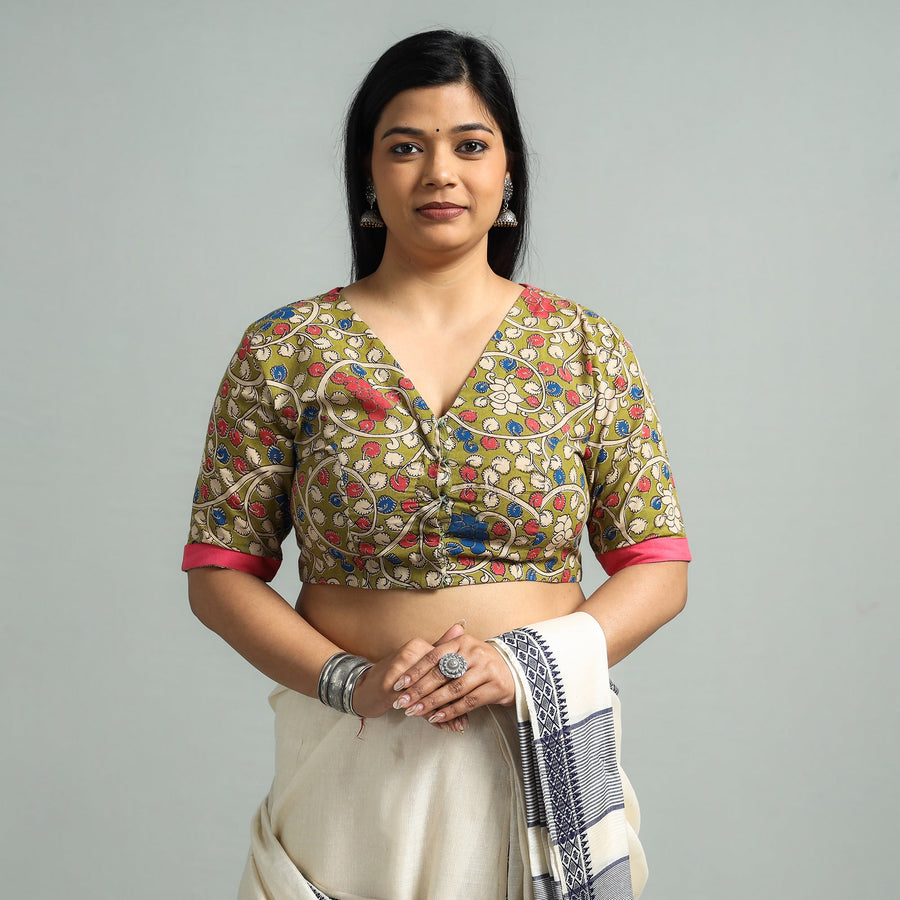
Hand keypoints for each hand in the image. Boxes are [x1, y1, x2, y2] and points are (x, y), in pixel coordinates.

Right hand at [347, 622, 465, 719]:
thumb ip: (440, 647)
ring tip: (457, 725)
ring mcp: (399, 670)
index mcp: (418, 646)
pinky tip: (441, 725)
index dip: (461, 682)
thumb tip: (461, 627)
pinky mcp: (390, 686)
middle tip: (467, 716)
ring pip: (430, 694)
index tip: (475, 694)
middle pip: (440, 680)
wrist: (363, 686)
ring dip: (446, 712)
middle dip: (456, 700)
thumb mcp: (417, 661)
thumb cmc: (396, 675)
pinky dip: (431, 717)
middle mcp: (410, 655)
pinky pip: (416, 704)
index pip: (445, 665)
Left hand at [390, 629, 515, 728]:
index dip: (415, 670)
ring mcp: (486, 669)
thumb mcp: (464, 650)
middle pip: (441, 674)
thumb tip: (414, 651)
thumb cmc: (481, 662)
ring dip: (431, 703)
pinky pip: (468, 702)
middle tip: (402, 702)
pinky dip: (450, 711)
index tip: (399, 683)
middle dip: (418, 690)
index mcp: (462, 642)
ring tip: (414, 712)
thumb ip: (442, 650)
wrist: (515, 671)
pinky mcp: (495, 687)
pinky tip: (436, 717)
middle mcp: (474, 653)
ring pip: (453, 689)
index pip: (433, 656)